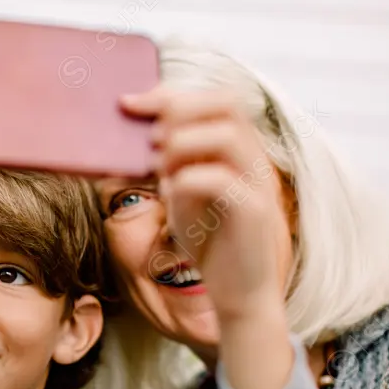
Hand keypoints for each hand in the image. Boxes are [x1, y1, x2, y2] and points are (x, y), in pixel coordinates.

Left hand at [120, 87, 289, 322]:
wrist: (240, 295)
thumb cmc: (211, 244)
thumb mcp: (182, 196)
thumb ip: (169, 166)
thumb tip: (136, 138)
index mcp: (240, 150)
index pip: (214, 98)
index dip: (169, 93)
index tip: (128, 103)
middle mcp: (255, 159)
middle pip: (225, 103)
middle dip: (177, 108)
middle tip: (146, 135)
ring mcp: (259, 183)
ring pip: (226, 134)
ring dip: (182, 142)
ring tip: (158, 166)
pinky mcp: (255, 213)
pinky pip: (221, 180)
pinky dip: (187, 179)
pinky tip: (170, 193)